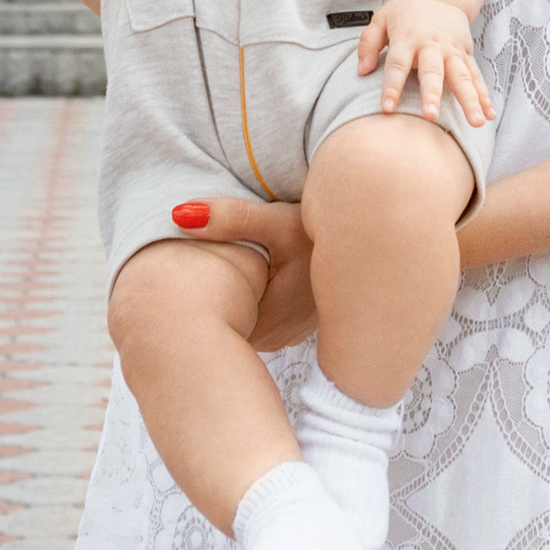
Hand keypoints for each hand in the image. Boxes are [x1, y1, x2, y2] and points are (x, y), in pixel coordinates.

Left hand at [164, 194, 314, 348]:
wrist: (371, 239)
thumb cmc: (324, 231)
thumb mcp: (276, 222)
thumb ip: (229, 218)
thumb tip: (179, 215)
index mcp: (271, 318)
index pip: (216, 325)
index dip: (197, 300)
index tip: (181, 276)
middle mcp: (282, 335)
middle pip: (231, 326)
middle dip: (215, 302)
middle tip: (195, 270)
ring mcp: (293, 332)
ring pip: (247, 324)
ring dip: (237, 304)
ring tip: (225, 273)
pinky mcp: (300, 324)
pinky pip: (264, 321)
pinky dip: (255, 303)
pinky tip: (254, 278)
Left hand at [361, 0, 493, 131]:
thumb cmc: (406, 12)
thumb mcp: (381, 18)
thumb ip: (368, 43)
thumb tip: (362, 70)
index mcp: (407, 37)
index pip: (397, 64)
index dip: (391, 86)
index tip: (387, 108)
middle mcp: (431, 46)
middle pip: (432, 72)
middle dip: (432, 94)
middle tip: (431, 116)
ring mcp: (452, 51)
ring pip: (462, 77)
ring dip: (469, 100)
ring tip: (475, 122)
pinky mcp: (466, 55)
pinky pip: (476, 77)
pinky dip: (484, 96)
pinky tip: (489, 115)